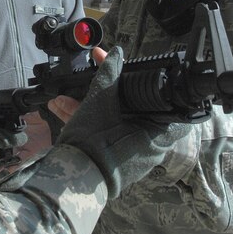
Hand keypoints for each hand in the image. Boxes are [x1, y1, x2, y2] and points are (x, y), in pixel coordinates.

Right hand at [56, 46, 195, 198]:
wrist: (72, 180)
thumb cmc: (93, 143)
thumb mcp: (99, 102)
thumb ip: (109, 74)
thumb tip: (115, 54)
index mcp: (158, 133)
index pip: (170, 106)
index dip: (157, 89)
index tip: (145, 77)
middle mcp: (150, 147)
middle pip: (135, 110)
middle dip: (110, 92)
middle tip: (95, 78)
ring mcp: (132, 156)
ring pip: (116, 122)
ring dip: (91, 106)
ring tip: (65, 97)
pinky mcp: (115, 161)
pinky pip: (107, 135)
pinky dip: (90, 122)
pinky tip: (62, 108)